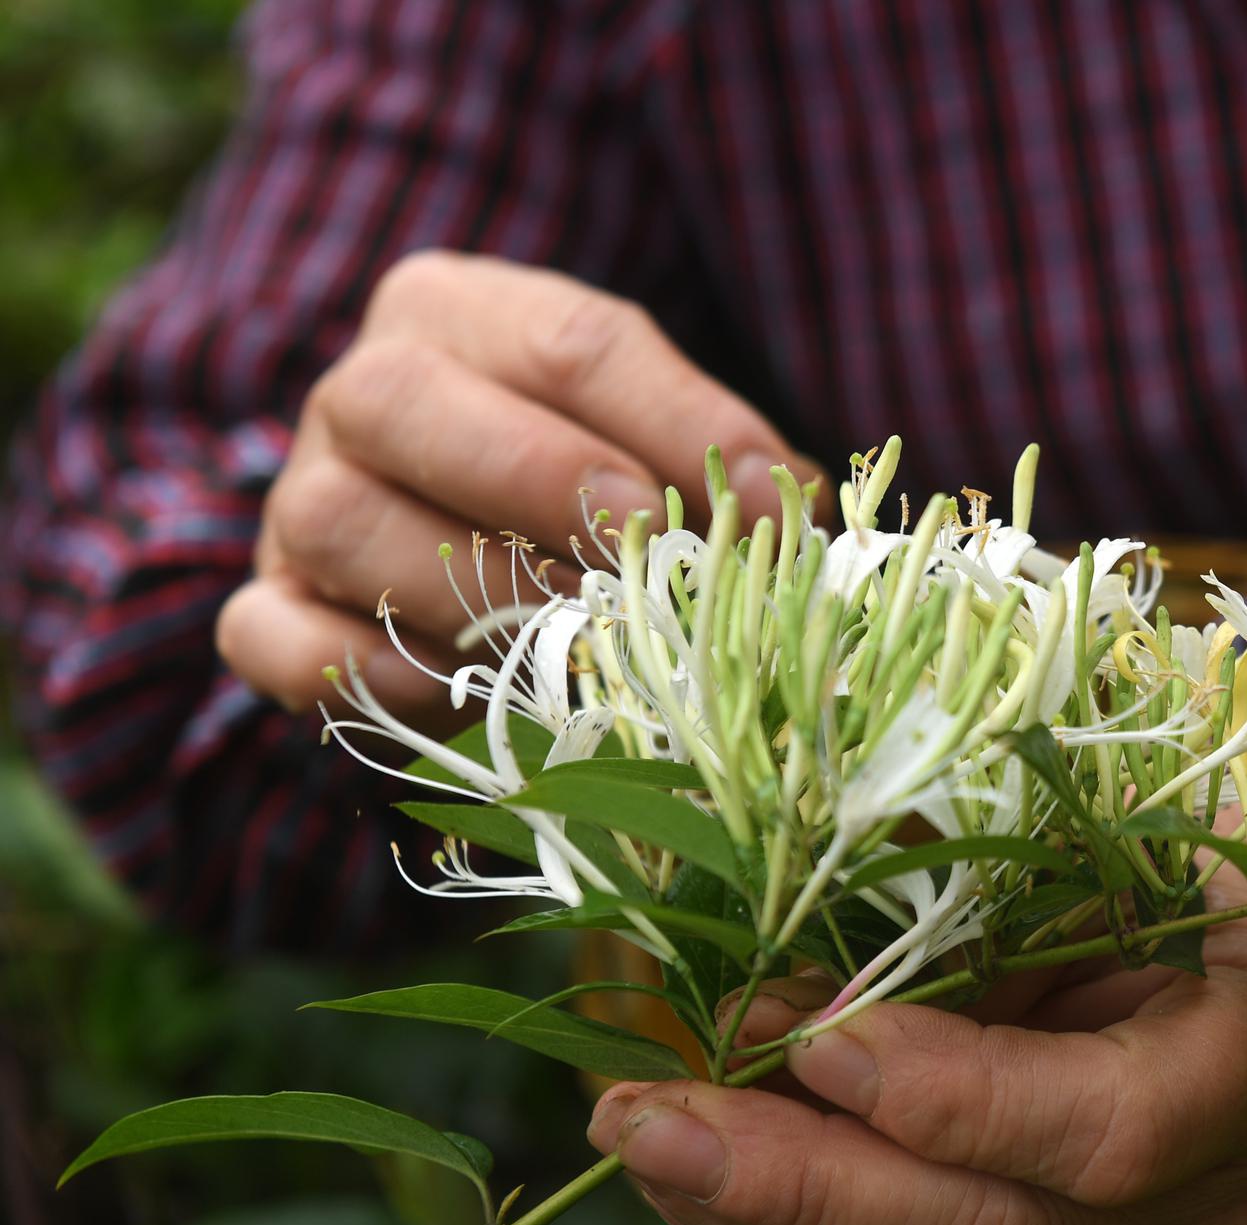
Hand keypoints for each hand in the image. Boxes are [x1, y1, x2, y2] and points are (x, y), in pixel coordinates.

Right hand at [217, 250, 821, 716]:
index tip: (768, 507)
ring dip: (461, 588)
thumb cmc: (589, 485)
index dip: (679, 423)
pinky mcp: (266, 603)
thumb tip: (786, 520)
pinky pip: (268, 634)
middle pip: (404, 397)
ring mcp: (299, 497)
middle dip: (538, 477)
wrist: (463, 541)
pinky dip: (347, 670)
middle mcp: (365, 388)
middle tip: (642, 546)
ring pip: (334, 520)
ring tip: (570, 641)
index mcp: (467, 315)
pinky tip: (440, 692)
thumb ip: (714, 467)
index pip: (571, 342)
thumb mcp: (656, 443)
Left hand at [587, 875, 1246, 1224]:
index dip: (961, 1098)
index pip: (1113, 1131)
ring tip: (639, 1138)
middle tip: (651, 1117)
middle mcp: (1204, 1205)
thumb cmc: (1217, 900)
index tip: (821, 1038)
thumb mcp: (1167, 848)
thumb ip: (1045, 862)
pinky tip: (687, 1182)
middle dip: (806, 1184)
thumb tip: (853, 847)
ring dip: (763, 1218)